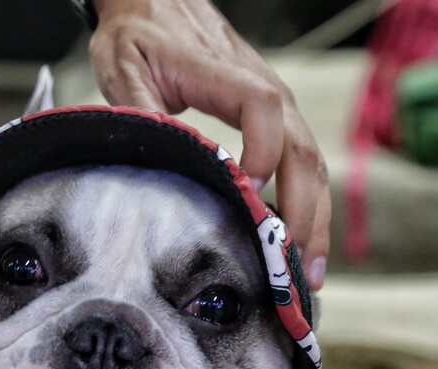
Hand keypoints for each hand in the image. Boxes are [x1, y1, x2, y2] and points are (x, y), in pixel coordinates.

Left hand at [89, 0, 329, 289]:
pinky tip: (299, 241)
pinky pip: (300, 162)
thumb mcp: (123, 64)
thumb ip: (139, 109)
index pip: (261, 107)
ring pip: (311, 162)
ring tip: (308, 273)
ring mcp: (275, 102)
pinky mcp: (273, 117)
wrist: (156, 2)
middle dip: (305, 213)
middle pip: (302, 148)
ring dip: (314, 218)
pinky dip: (306, 204)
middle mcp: (262, 87)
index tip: (247, 193)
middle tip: (297, 270)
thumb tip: (158, 159)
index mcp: (221, 72)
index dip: (262, 151)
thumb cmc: (137, 33)